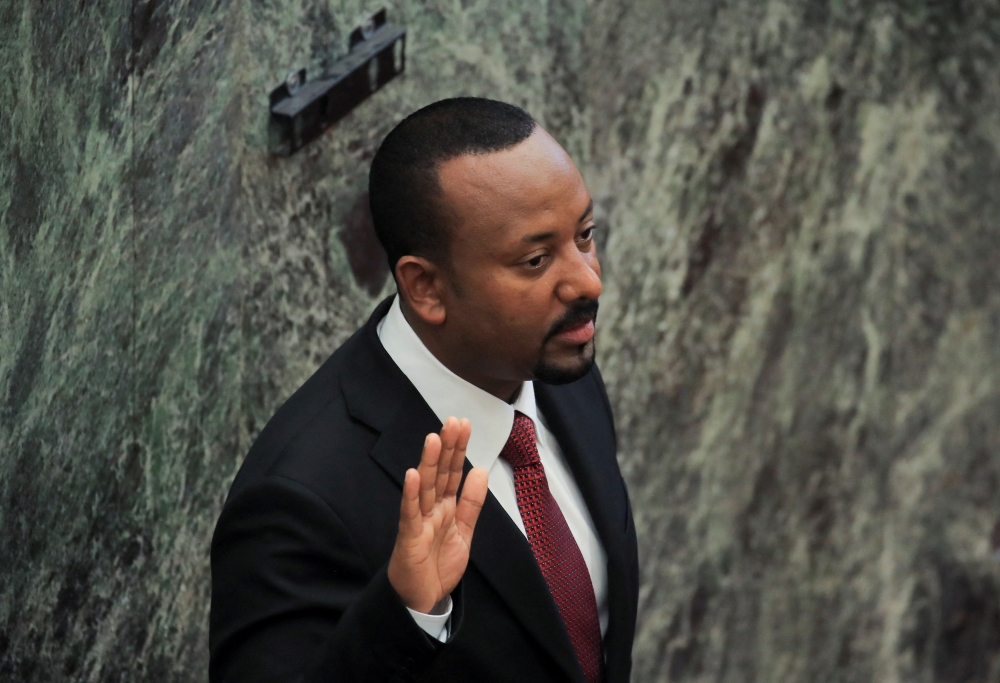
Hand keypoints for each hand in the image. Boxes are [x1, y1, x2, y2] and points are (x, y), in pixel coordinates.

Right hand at [388, 417, 488, 612]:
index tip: (463, 424)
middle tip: (453, 421)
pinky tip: (413, 475)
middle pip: (439, 473)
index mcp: (445, 506)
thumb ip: (471, 503)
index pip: (452, 472)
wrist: (421, 600)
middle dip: (447, 448)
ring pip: (424, 488)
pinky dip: (411, 495)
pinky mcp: (409, 538)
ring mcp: (418, 521)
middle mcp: (430, 508)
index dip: (458, 449)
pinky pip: (410, 514)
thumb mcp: (463, 532)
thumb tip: (480, 470)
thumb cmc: (437, 565)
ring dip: (429, 463)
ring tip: (434, 439)